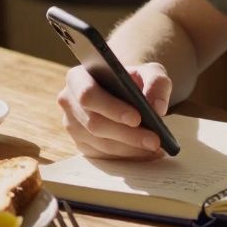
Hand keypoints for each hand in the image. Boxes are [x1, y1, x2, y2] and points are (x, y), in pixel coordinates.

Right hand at [57, 62, 172, 159]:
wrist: (122, 90)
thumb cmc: (132, 79)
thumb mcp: (148, 71)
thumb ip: (156, 82)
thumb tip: (157, 107)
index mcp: (78, 77)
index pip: (88, 94)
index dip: (111, 108)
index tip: (137, 119)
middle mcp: (69, 101)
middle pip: (94, 123)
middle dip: (127, 134)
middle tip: (154, 140)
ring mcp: (72, 125)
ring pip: (99, 142)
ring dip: (129, 148)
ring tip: (155, 147)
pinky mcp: (80, 143)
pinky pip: (102, 154)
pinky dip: (126, 155)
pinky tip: (146, 152)